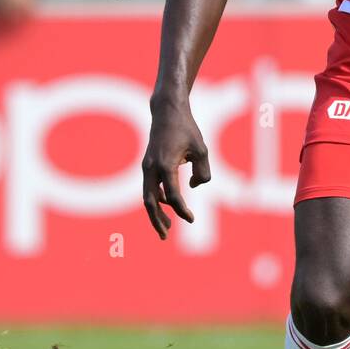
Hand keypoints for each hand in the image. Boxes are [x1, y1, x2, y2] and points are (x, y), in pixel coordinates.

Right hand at [141, 98, 211, 239]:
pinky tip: (166, 206)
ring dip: (155, 213)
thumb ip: (202, 172)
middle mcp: (152, 167)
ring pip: (147, 196)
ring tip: (166, 228)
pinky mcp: (147, 165)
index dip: (181, 210)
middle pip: (150, 202)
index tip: (191, 219)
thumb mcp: (202, 150)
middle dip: (157, 220)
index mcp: (166, 164)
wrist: (167, 111)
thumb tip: (192, 187)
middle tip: (165, 237)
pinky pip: (149, 188)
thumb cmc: (187, 129)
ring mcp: (147, 166)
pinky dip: (156, 200)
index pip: (172, 195)